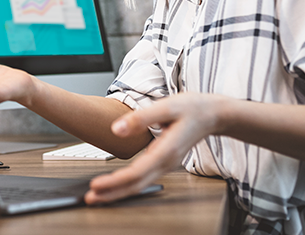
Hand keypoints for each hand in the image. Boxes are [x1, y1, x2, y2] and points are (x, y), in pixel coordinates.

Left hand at [86, 93, 229, 203]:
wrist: (214, 114)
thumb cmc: (194, 108)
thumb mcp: (167, 106)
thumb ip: (141, 118)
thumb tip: (117, 129)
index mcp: (166, 151)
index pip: (136, 173)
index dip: (115, 181)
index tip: (96, 185)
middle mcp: (166, 162)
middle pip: (136, 185)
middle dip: (112, 194)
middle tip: (90, 199)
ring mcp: (165, 164)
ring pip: (139, 184)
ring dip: (117, 191)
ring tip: (97, 196)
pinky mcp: (163, 162)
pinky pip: (143, 178)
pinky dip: (127, 184)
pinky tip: (116, 184)